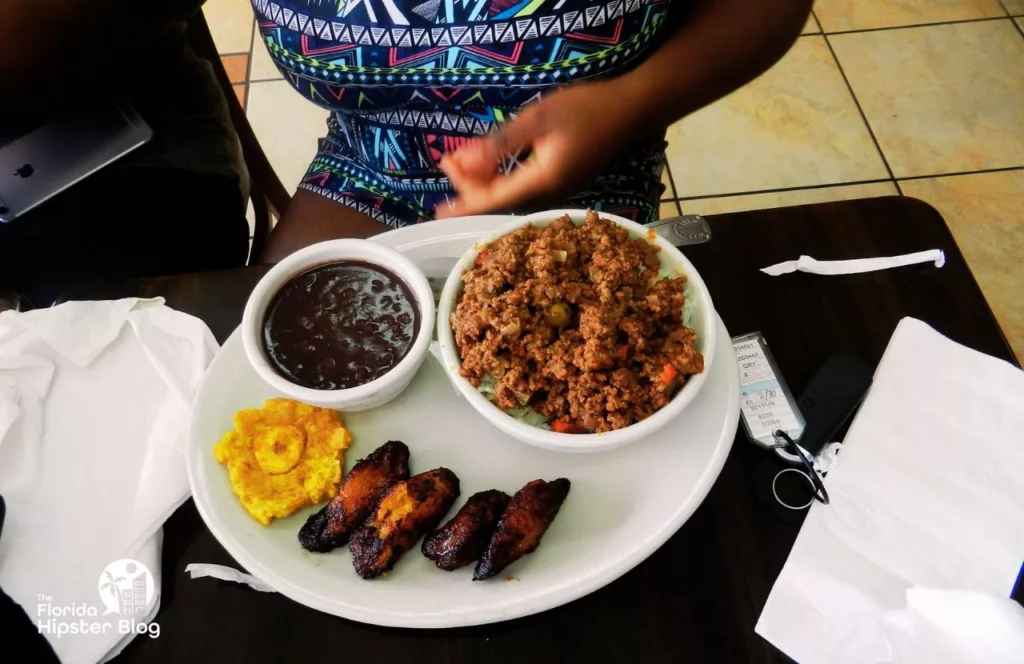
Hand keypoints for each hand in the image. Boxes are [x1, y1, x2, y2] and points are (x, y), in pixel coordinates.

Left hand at [436, 79, 642, 217]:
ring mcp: (556, 189)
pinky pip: (522, 186)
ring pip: (509, 193)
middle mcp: (548, 194)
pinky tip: (489, 163)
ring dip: (483, 179)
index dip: (463, 205)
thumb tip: (465, 163)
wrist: (631, 110)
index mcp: (541, 182)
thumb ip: (500, 143)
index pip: (492, 200)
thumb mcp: (538, 119)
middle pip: (499, 199)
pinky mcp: (560, 180)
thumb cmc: (588, 109)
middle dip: (468, 183)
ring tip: (458, 160)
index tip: (438, 211)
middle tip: (445, 161)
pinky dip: (500, 176)